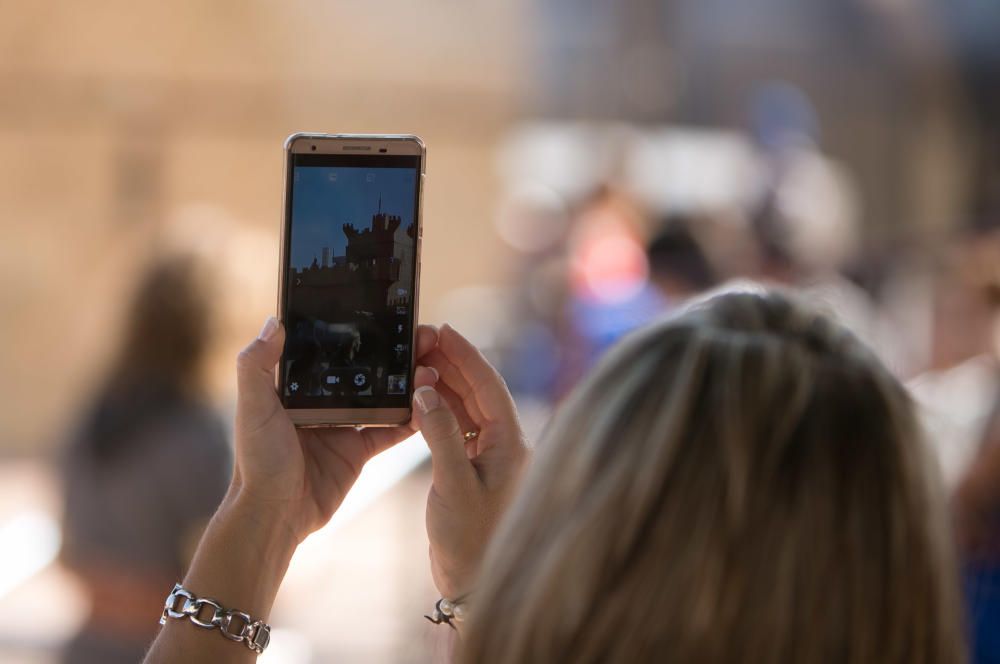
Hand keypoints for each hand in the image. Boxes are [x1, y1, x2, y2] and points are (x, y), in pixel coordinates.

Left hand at [231, 317, 439, 542]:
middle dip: (392, 353)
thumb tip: (273, 321)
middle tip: (422, 337)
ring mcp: (342, 426)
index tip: (386, 316)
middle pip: (363, 370)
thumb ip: (256, 365)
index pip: (333, 350)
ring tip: (431, 366)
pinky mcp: (358, 450)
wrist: (275, 514)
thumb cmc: (258, 461)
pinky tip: (431, 406)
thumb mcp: (253, 407)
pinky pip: (389, 431)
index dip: (358, 332)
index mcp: (298, 386)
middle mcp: (322, 402)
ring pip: (381, 396)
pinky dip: (410, 420)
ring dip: (406, 382)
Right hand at [415, 324, 529, 598]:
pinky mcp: (472, 467)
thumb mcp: (453, 484)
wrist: (470, 581)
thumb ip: (440, 435)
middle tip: (421, 339)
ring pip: (466, 406)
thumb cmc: (470, 539)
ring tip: (416, 362)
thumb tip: (425, 390)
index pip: (488, 385)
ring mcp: (489, 455)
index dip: (465, 355)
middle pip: (478, 390)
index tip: (442, 330)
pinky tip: (418, 398)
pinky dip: (438, 409)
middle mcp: (504, 444)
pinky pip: (456, 426)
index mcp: (510, 443)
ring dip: (443, 384)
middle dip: (451, 363)